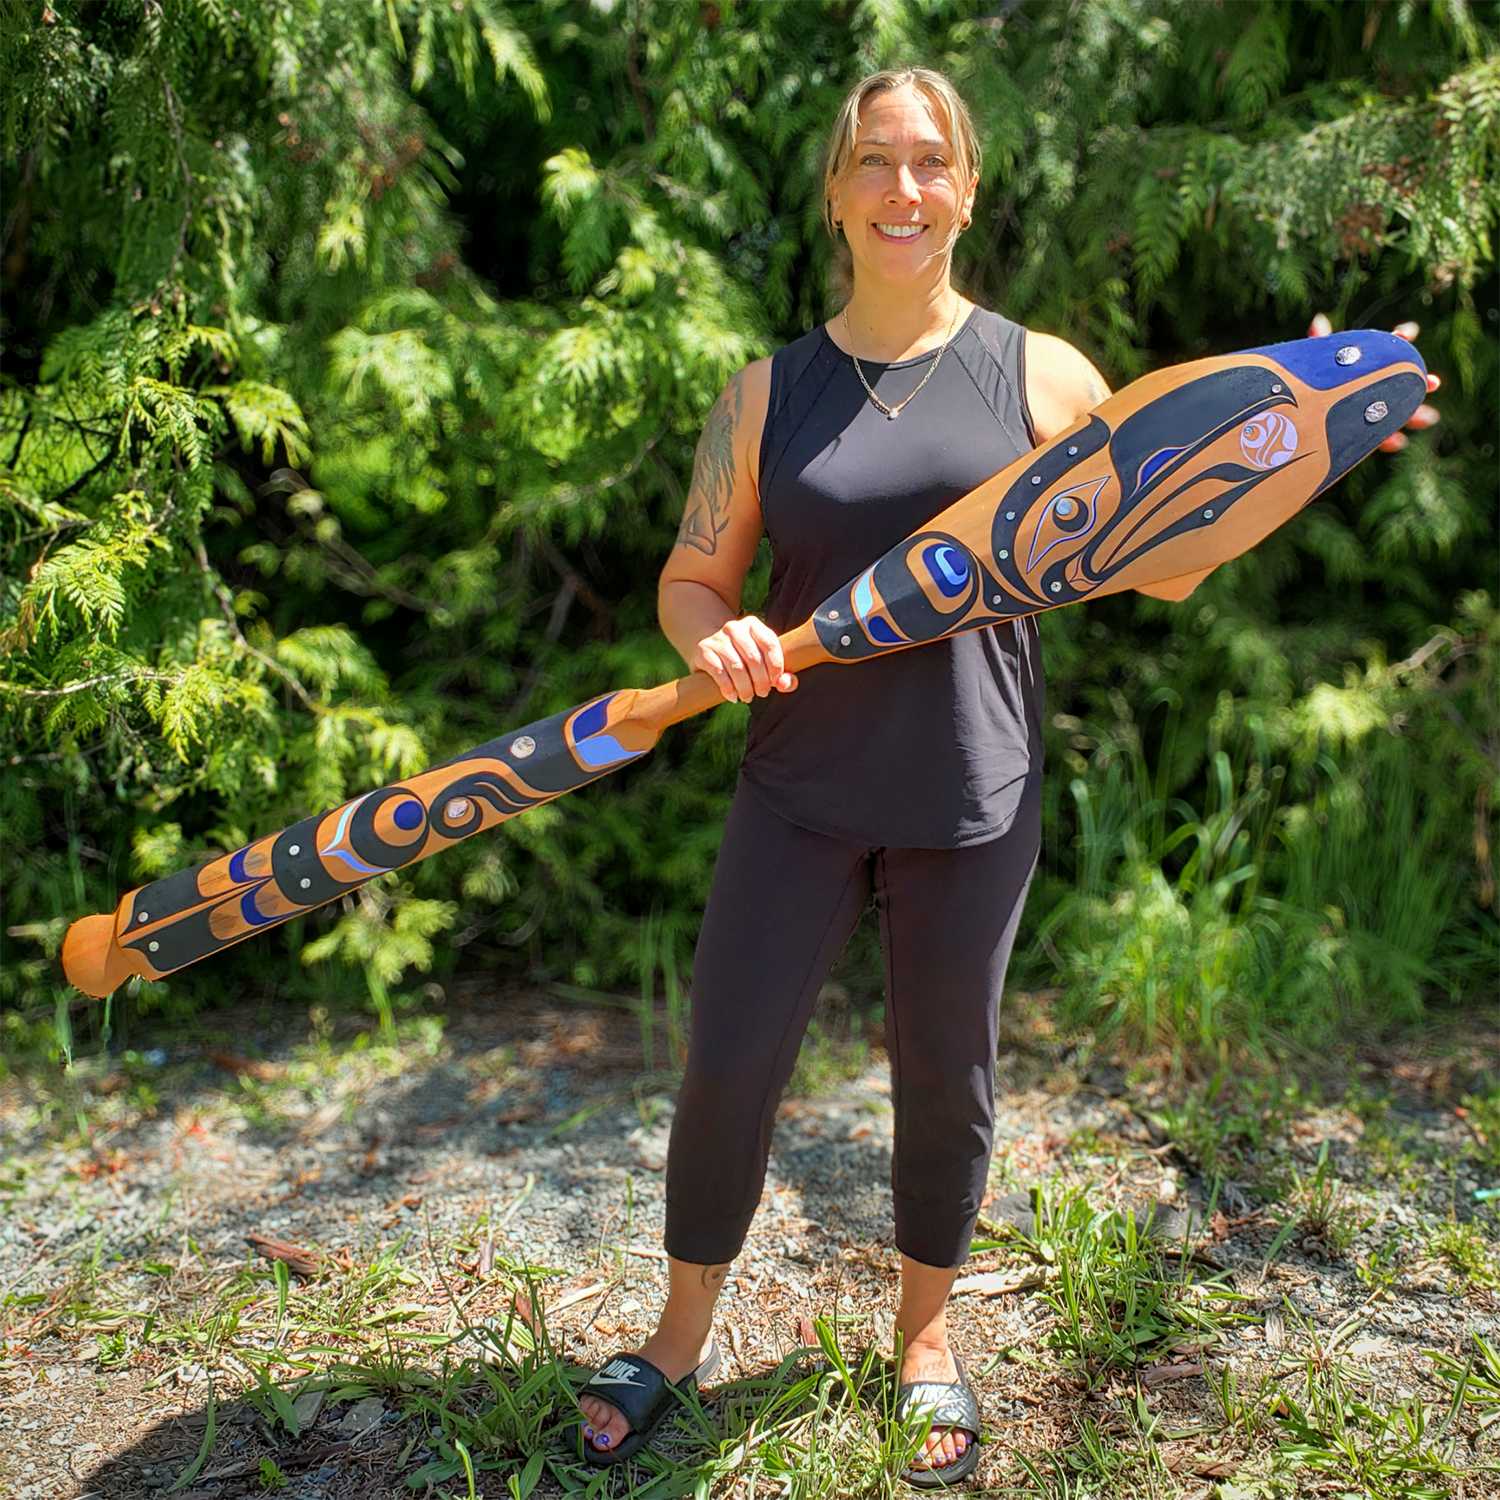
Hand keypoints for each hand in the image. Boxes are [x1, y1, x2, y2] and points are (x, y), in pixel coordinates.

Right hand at [691, 615, 798, 702]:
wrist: (710, 649)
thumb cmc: (743, 658)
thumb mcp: (763, 662)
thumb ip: (781, 675)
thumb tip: (785, 684)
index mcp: (753, 625)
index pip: (770, 644)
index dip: (776, 666)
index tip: (776, 682)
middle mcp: (734, 627)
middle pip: (753, 658)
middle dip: (761, 681)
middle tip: (762, 693)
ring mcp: (717, 638)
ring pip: (737, 667)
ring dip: (745, 688)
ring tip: (748, 697)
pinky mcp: (703, 650)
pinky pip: (719, 672)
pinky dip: (728, 688)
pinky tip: (733, 696)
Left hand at [1309, 312, 1440, 453]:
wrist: (1291, 414)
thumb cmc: (1304, 382)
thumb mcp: (1311, 364)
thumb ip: (1317, 346)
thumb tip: (1318, 322)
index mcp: (1364, 364)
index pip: (1386, 347)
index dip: (1399, 338)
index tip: (1408, 333)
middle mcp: (1371, 385)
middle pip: (1401, 383)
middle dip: (1419, 383)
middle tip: (1434, 383)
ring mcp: (1367, 410)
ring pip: (1396, 413)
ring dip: (1414, 414)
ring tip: (1429, 418)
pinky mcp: (1359, 434)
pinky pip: (1377, 438)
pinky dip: (1387, 440)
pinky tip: (1398, 442)